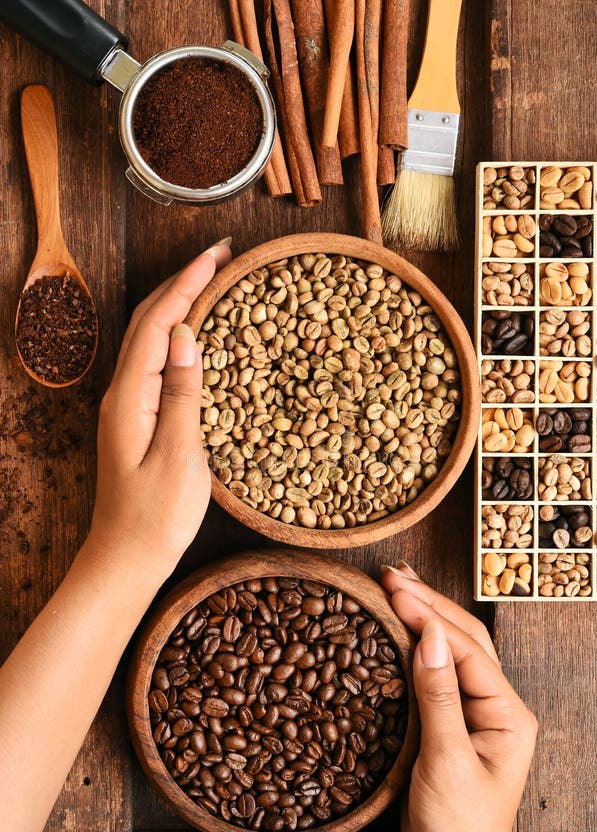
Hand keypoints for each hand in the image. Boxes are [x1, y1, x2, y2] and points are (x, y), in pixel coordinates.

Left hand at [87, 240, 231, 585]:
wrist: (125, 559)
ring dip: (179, 304)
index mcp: (130, 397)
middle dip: (183, 282)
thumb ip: (182, 394)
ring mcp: (127, 405)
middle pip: (148, 320)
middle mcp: (122, 393)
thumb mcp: (179, 457)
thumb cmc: (155, 518)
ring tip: (214, 281)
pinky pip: (157, 361)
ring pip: (151, 338)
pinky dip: (178, 335)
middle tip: (222, 257)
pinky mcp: (138, 418)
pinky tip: (200, 334)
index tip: (219, 256)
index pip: (159, 324)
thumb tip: (188, 335)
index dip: (188, 285)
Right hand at [382, 563, 536, 831]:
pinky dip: (414, 647)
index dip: (430, 615)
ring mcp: (474, 715)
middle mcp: (496, 707)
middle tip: (391, 576)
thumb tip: (429, 635)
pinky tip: (397, 630)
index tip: (394, 590)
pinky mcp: (450, 725)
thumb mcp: (448, 762)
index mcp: (508, 714)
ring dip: (423, 618)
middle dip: (428, 604)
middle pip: (463, 640)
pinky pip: (433, 675)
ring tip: (395, 587)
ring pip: (449, 652)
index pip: (466, 649)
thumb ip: (439, 696)